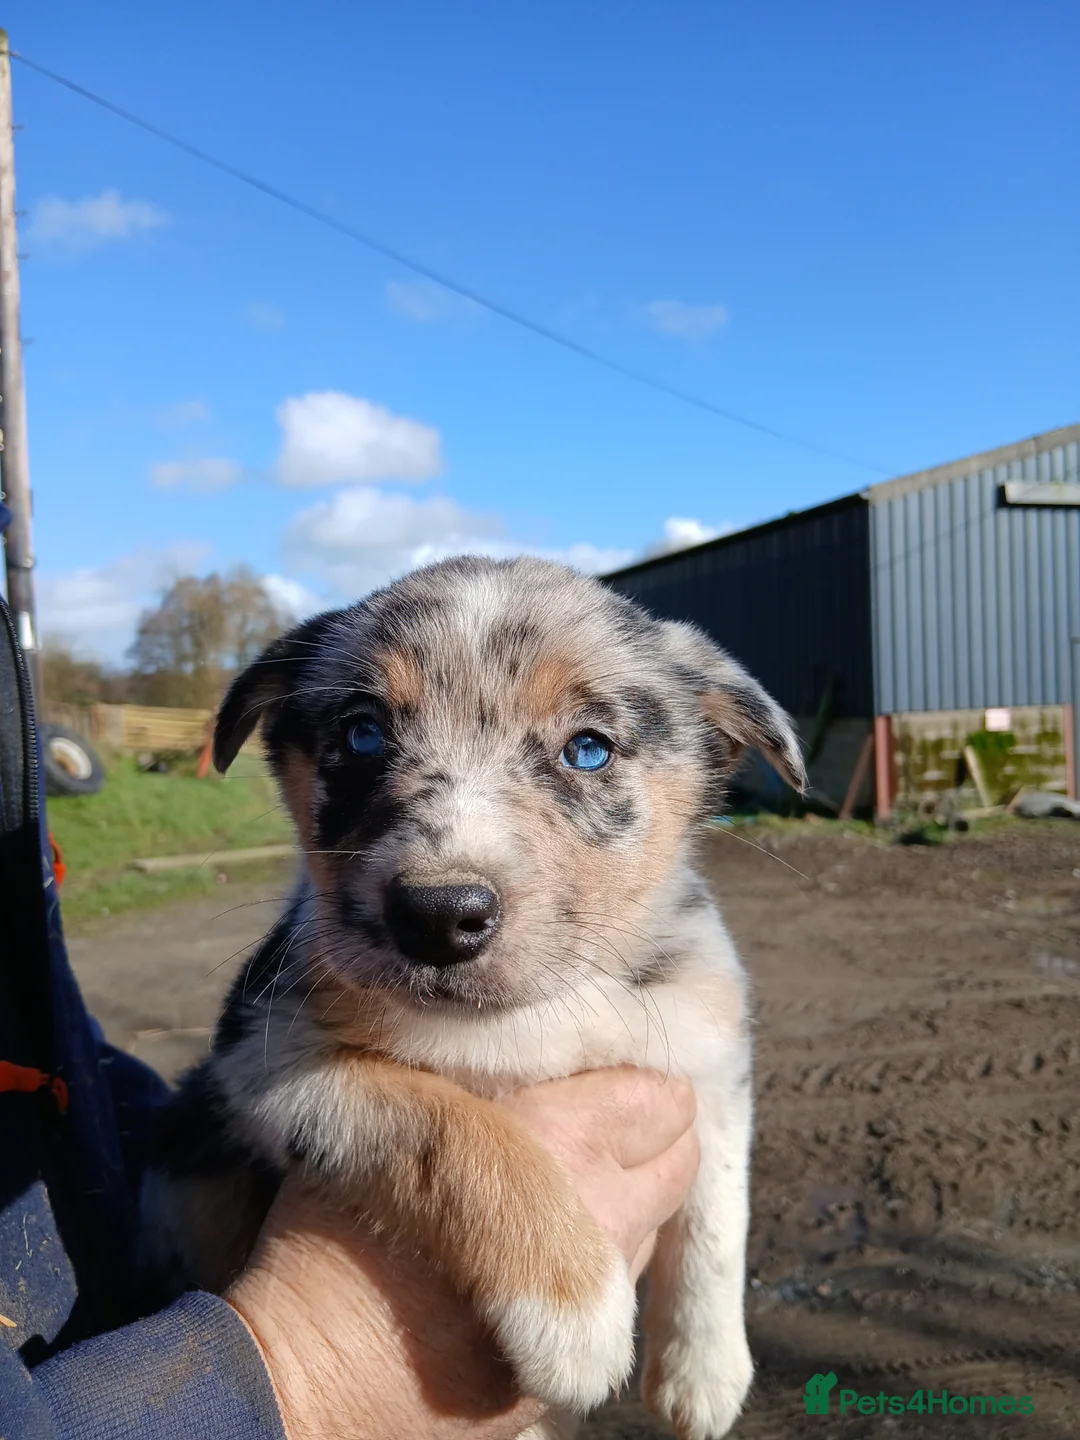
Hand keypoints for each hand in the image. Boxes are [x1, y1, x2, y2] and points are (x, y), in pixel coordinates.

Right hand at [226, 1067, 698, 1439]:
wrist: (315, 1373)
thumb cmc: (338, 1224)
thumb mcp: (396, 1105)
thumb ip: (484, 1061)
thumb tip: (533, 1024)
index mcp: (560, 1135)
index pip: (664, 1093)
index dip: (632, 1083)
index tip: (590, 1082)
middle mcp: (601, 1214)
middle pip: (680, 1158)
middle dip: (646, 1143)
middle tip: (583, 1135)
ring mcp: (601, 1299)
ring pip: (660, 1225)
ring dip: (626, 1205)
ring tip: (549, 1200)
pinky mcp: (587, 1366)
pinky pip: (627, 1294)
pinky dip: (602, 1271)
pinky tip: (532, 1264)